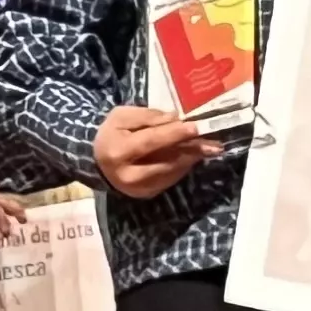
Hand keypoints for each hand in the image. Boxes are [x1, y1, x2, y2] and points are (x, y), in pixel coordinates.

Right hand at [93, 105, 210, 200]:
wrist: (96, 160)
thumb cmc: (111, 133)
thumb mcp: (122, 116)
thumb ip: (148, 117)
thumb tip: (175, 118)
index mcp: (117, 152)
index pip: (151, 141)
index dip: (174, 134)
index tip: (196, 126)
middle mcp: (127, 176)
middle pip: (165, 161)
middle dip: (191, 151)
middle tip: (214, 144)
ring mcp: (137, 189)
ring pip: (171, 172)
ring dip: (191, 159)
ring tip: (210, 148)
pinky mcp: (145, 194)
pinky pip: (169, 179)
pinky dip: (182, 167)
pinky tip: (194, 156)